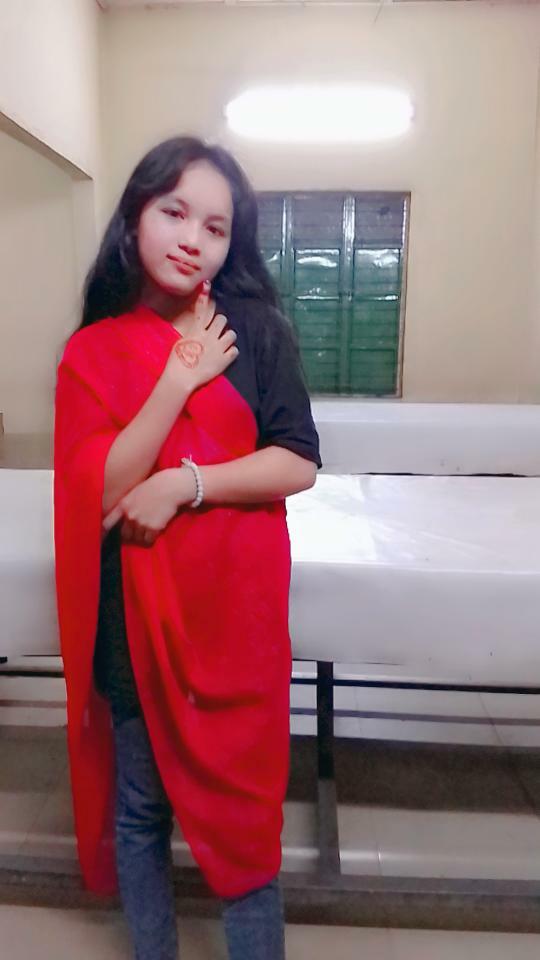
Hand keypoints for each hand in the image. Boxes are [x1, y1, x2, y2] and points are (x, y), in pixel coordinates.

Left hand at [102, 468, 196, 545]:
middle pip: (125, 535)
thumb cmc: (155, 486)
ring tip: (150, 529)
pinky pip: (148, 540)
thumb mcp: (135, 492)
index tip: (102, 538)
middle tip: (138, 531)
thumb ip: (127, 505)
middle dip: (131, 534)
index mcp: (123, 505)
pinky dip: (152, 538)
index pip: (107, 523)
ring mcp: (141, 522)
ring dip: (143, 537)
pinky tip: (156, 531)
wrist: (171, 486)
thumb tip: (124, 518)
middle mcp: (130, 515)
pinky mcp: (153, 528)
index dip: (104, 532)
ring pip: (138, 539)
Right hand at [162, 280, 238, 394]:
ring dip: (229, 337)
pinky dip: (232, 352)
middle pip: (222, 319)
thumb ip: (191, 333)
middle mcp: (209, 337)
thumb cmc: (176, 362)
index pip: (201, 310)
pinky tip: (226, 355)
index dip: (204, 296)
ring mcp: (218, 348)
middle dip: (221, 324)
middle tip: (218, 331)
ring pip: (232, 334)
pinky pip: (235, 351)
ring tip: (224, 342)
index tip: (207, 285)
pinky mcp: (224, 360)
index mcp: (196, 331)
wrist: (181, 378)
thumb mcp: (181, 342)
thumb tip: (196, 329)